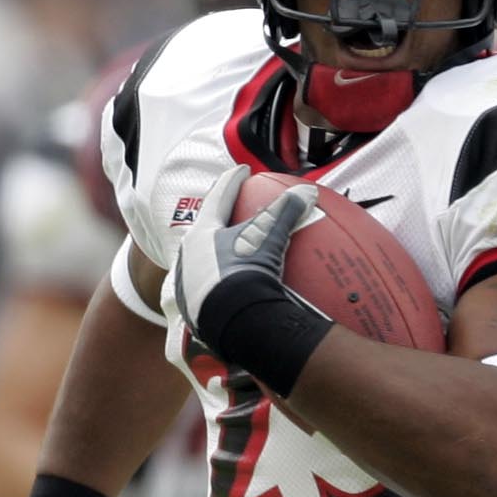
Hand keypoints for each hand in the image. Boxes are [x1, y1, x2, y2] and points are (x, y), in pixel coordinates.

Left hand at [171, 163, 331, 390]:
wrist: (235, 326)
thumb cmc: (246, 275)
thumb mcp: (268, 239)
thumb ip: (285, 212)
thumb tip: (308, 191)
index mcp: (200, 236)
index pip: (218, 199)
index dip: (232, 182)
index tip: (242, 171)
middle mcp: (188, 259)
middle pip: (205, 231)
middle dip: (219, 221)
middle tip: (232, 212)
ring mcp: (189, 288)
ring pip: (203, 263)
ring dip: (218, 255)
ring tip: (232, 253)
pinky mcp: (196, 313)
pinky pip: (212, 292)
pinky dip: (224, 285)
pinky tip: (236, 291)